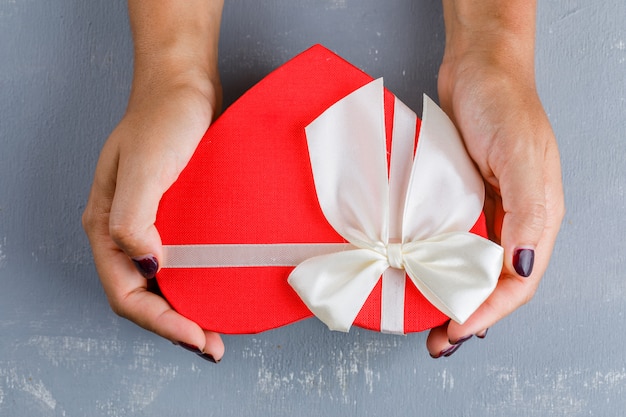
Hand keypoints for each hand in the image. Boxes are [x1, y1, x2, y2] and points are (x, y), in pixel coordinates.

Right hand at [82, 79, 224, 361]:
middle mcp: (126, 232)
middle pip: (144, 296)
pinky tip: (219, 288)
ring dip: (188, 308)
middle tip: (212, 342)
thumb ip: (134, 219)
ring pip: (164, 282)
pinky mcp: (177, 215)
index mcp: (107, 226)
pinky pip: (183, 260)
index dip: (160, 322)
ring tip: (217, 328)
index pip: (127, 293)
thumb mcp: (146, 167)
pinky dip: (198, 282)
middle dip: (175, 325)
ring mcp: (152, 225)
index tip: (197, 335)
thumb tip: (149, 265)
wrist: (184, 84)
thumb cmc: (164, 118)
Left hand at [427, 0, 564, 357]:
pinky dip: (437, 264)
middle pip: (493, 282)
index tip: (455, 330)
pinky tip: (419, 276)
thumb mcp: (520, 158)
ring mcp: (485, 209)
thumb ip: (527, 215)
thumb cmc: (503, 105)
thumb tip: (522, 268)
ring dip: (451, 295)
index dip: (488, 311)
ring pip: (470, 266)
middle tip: (438, 340)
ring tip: (425, 319)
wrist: (476, 67)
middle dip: (468, 315)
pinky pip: (450, 241)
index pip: (516, 282)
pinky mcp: (460, 198)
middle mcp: (512, 219)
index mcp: (536, 217)